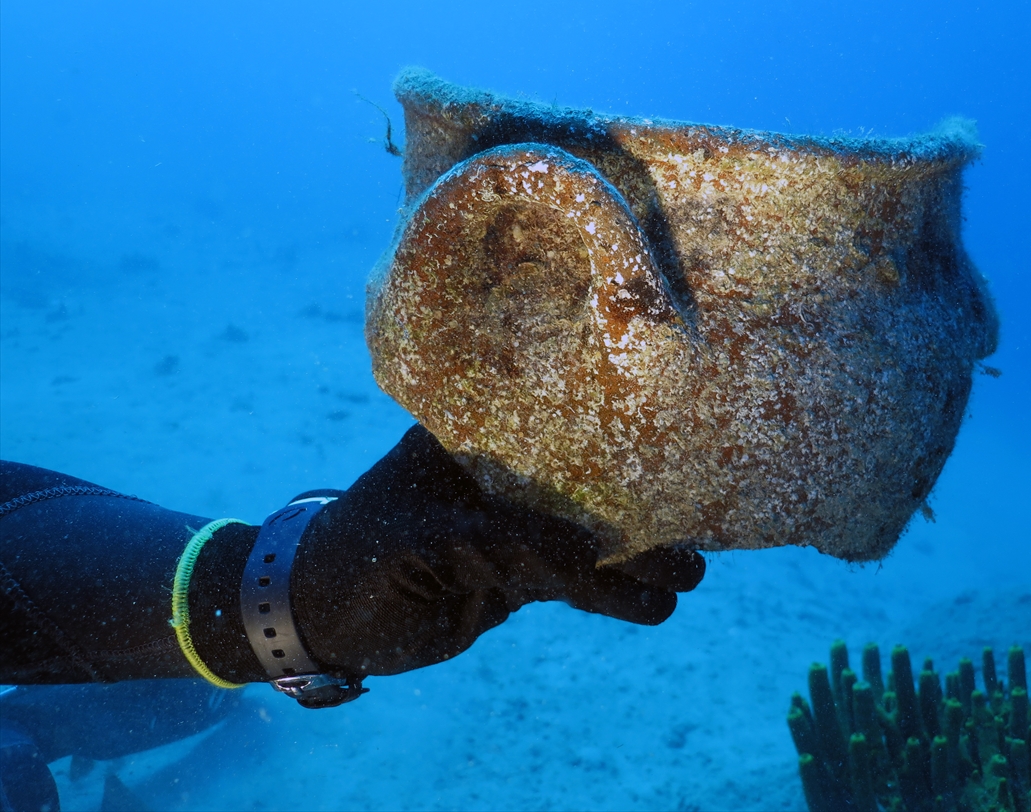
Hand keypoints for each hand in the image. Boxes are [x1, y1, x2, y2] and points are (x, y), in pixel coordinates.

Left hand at [290, 425, 703, 677]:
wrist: (323, 616)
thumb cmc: (363, 551)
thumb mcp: (434, 538)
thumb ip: (514, 541)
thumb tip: (596, 556)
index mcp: (475, 434)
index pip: (554, 422)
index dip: (613, 433)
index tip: (672, 443)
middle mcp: (501, 472)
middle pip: (584, 480)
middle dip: (639, 504)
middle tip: (698, 526)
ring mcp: (511, 524)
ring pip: (587, 536)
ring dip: (635, 557)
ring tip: (694, 573)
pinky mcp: (515, 574)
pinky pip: (574, 581)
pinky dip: (612, 594)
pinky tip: (653, 605)